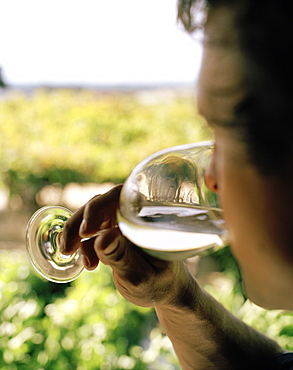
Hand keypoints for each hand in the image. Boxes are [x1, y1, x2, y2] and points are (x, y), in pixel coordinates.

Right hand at [60, 184, 193, 306]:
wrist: (163, 292)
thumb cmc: (159, 283)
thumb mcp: (140, 274)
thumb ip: (121, 256)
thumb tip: (101, 238)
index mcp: (143, 216)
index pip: (118, 197)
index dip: (98, 207)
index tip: (86, 232)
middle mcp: (131, 215)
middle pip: (98, 204)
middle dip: (79, 222)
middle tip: (68, 247)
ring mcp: (119, 224)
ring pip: (89, 217)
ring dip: (75, 234)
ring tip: (69, 254)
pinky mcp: (110, 235)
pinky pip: (89, 233)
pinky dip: (81, 245)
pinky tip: (88, 264)